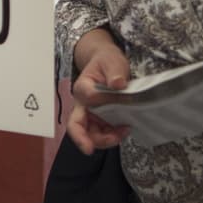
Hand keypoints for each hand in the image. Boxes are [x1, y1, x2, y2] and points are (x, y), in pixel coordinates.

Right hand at [65, 40, 130, 154]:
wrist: (108, 66)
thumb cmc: (107, 63)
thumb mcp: (112, 62)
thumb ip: (115, 72)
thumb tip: (117, 84)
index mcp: (83, 88)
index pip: (86, 97)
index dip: (100, 101)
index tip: (119, 98)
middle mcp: (83, 104)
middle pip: (78, 126)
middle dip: (90, 139)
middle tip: (111, 139)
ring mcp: (91, 115)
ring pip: (90, 134)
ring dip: (106, 139)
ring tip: (123, 132)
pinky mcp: (100, 121)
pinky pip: (103, 134)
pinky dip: (113, 136)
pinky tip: (124, 129)